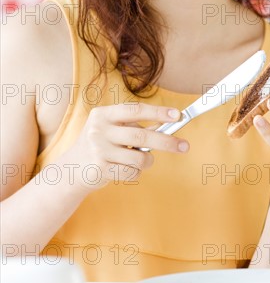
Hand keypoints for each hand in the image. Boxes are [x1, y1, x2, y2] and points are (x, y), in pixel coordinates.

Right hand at [65, 102, 188, 190]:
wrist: (71, 171)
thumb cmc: (100, 147)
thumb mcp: (113, 131)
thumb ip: (136, 127)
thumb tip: (169, 123)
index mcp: (103, 114)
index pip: (135, 110)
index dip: (158, 112)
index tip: (178, 115)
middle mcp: (99, 129)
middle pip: (142, 134)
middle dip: (167, 142)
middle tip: (185, 146)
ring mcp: (98, 149)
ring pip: (139, 157)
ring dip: (146, 162)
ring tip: (138, 161)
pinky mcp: (100, 168)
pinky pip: (131, 172)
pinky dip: (135, 173)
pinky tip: (124, 170)